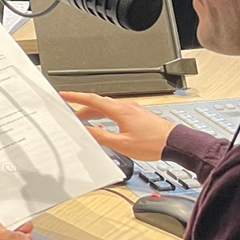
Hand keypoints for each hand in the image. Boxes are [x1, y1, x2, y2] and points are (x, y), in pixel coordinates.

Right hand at [60, 91, 175, 160]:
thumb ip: (101, 137)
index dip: (76, 97)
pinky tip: (105, 125)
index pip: (92, 99)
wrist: (175, 143)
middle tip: (72, 114)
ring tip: (86, 122)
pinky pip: (116, 111)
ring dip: (94, 113)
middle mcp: (126, 107)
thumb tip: (87, 132)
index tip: (64, 95)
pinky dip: (105, 116)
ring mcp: (133, 110)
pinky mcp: (138, 115)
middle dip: (83, 108)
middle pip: (98, 103)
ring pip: (108, 108)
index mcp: (120, 110)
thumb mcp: (122, 144)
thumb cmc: (153, 143)